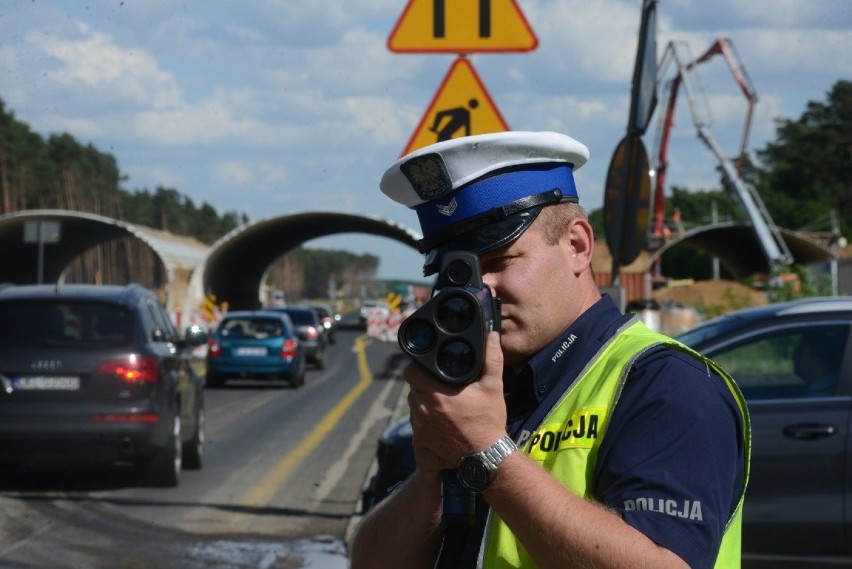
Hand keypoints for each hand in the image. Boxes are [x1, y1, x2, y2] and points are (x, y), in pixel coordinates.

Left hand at [405, 332, 506, 474]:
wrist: (485, 457)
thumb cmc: (488, 421)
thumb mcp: (493, 387)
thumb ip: (491, 359)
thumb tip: (491, 336)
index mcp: (436, 393)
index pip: (410, 372)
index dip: (416, 366)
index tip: (427, 365)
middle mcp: (423, 409)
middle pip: (413, 387)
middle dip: (424, 383)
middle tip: (440, 382)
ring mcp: (420, 426)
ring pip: (414, 404)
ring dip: (424, 400)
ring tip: (443, 401)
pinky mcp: (420, 440)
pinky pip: (416, 422)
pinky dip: (425, 418)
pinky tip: (441, 419)